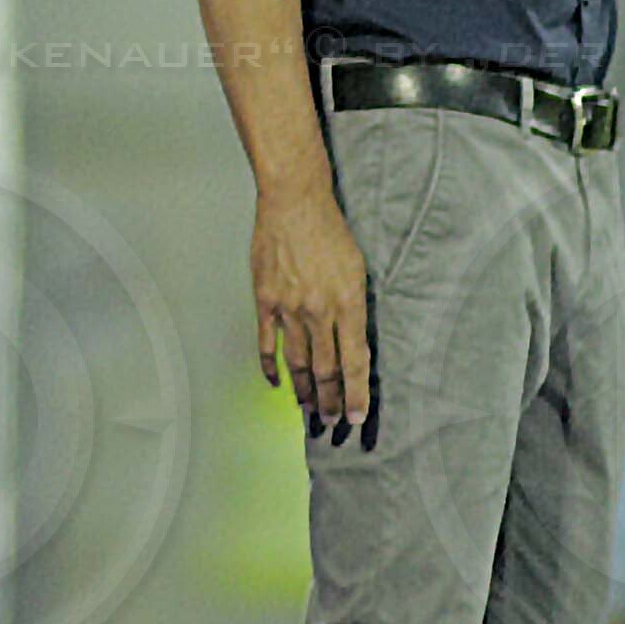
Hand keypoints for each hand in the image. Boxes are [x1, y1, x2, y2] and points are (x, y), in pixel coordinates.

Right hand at [253, 186, 374, 447]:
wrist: (295, 202)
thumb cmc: (330, 231)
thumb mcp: (358, 268)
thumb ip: (355, 307)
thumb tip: (354, 341)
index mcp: (348, 303)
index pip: (355, 361)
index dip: (356, 393)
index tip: (356, 416)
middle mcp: (319, 311)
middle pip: (327, 370)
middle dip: (331, 401)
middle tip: (332, 420)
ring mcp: (289, 309)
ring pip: (299, 363)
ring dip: (305, 391)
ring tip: (310, 410)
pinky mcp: (266, 302)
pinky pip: (269, 345)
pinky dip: (273, 369)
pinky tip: (279, 384)